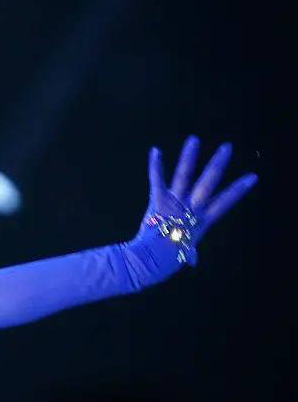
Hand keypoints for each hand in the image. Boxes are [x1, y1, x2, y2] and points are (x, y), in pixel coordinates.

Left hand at [128, 135, 257, 273]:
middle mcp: (191, 209)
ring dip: (189, 157)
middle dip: (217, 164)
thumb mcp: (184, 254)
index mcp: (201, 221)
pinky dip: (155, 165)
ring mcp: (174, 204)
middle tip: (227, 146)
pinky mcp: (157, 202)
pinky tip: (155, 150)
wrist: (150, 261)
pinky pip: (156, 180)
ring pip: (184, 176)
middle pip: (208, 183)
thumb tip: (192, 260)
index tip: (252, 177)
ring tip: (194, 139)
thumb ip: (189, 252)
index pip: (224, 202)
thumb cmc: (167, 260)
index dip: (238, 189)